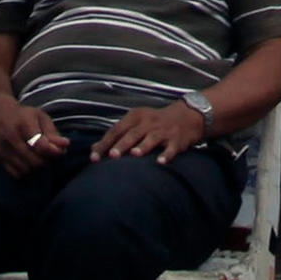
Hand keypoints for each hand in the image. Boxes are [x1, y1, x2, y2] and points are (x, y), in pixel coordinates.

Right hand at [0, 96, 69, 175]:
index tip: (60, 150)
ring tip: (37, 157)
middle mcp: (11, 137)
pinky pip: (16, 174)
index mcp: (24, 124)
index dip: (54, 152)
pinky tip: (26, 161)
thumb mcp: (39, 116)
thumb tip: (66, 146)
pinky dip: (24, 171)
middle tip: (47, 154)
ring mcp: (2, 149)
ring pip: (26, 170)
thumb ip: (52, 132)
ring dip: (36, 167)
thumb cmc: (21, 114)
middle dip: (46, 160)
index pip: (40, 145)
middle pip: (35, 161)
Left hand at [92, 102, 213, 166]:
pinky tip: (160, 162)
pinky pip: (171, 148)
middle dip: (122, 145)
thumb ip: (116, 135)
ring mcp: (163, 131)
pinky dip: (166, 155)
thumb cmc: (155, 122)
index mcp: (136, 117)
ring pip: (151, 138)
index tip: (94, 156)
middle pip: (132, 133)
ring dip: (143, 146)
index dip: (105, 143)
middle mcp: (148, 122)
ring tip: (135, 154)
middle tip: (112, 156)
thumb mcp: (135, 123)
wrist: (187, 116)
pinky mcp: (177, 140)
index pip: (117, 129)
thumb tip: (93, 148)